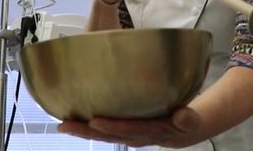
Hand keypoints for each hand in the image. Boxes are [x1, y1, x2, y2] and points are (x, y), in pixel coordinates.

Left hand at [57, 107, 199, 147]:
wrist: (180, 130)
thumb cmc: (184, 121)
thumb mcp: (190, 120)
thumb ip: (188, 119)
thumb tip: (183, 116)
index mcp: (150, 131)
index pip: (129, 129)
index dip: (113, 127)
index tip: (96, 121)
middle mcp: (134, 136)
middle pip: (108, 135)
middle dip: (87, 131)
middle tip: (67, 125)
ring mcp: (126, 135)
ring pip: (101, 135)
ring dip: (82, 131)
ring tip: (62, 125)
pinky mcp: (121, 131)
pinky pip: (101, 131)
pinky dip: (86, 127)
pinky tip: (70, 122)